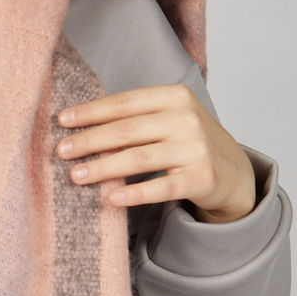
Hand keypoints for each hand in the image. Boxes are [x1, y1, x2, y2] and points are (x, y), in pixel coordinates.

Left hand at [55, 84, 256, 222]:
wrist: (234, 172)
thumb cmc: (190, 143)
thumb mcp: (171, 118)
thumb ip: (137, 117)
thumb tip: (83, 125)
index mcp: (175, 97)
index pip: (125, 103)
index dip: (92, 111)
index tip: (63, 120)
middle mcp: (186, 119)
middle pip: (128, 130)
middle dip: (91, 140)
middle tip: (62, 150)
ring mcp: (195, 149)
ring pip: (140, 158)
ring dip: (103, 168)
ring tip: (76, 176)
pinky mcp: (200, 178)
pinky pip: (161, 188)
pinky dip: (134, 193)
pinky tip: (111, 198)